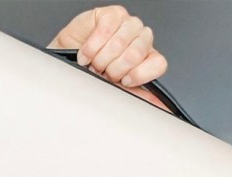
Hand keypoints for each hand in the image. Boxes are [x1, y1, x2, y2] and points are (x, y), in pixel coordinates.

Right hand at [48, 5, 169, 109]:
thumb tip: (161, 107)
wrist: (70, 61)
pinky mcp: (113, 15)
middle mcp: (142, 40)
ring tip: (95, 63)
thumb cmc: (95, 74)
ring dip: (102, 57)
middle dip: (114, 68)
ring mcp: (129, 25)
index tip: (124, 81)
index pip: (159, 64)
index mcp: (148, 59)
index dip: (139, 74)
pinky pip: (106, 29)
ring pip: (122, 41)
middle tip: (104, 72)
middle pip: (137, 53)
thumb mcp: (118, 91)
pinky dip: (92, 46)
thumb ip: (140, 97)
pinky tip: (88, 53)